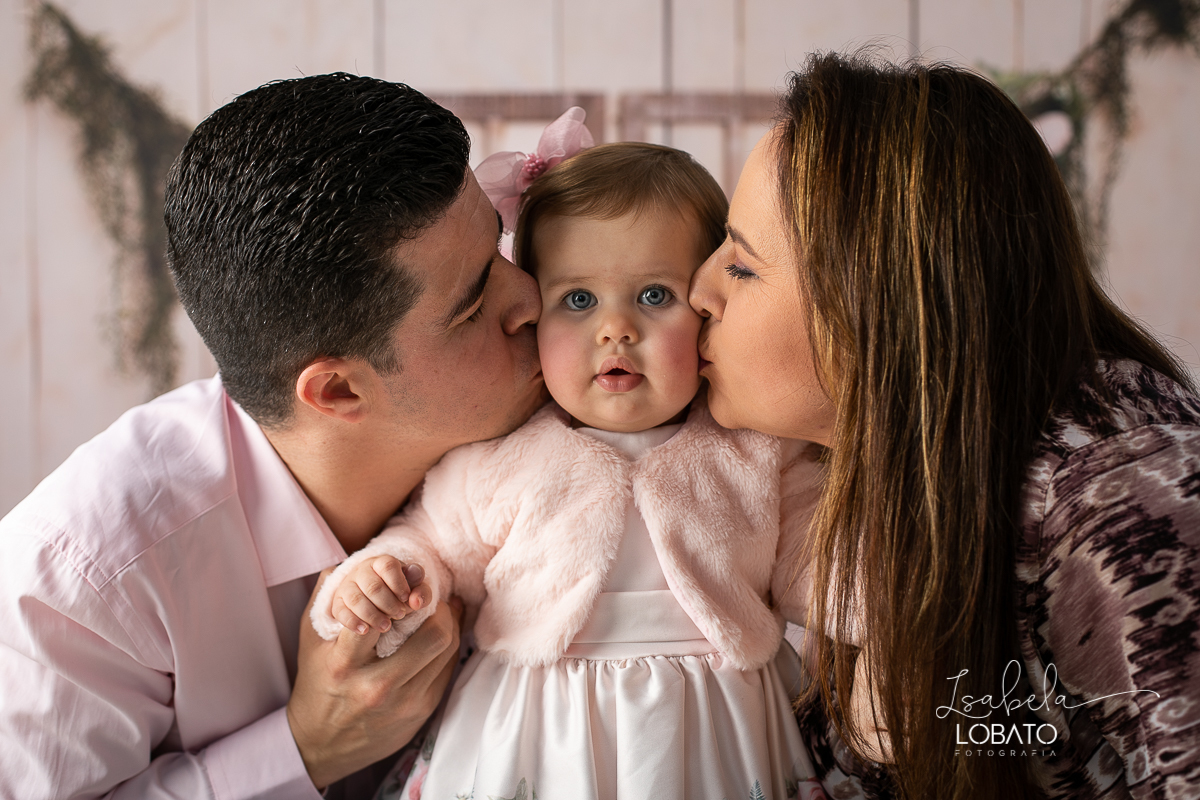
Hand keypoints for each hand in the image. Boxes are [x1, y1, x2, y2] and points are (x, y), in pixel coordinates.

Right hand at [287, 568, 461, 788]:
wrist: (321, 746)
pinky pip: (448, 668)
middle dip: (438, 607)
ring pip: (447, 649)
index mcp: (344, 664)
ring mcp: (404, 702)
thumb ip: (326, 598)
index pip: (380, 615)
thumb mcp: (311, 642)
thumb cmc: (316, 685)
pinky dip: (448, 646)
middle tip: (431, 594)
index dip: (404, 588)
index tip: (413, 574)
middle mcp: (377, 686)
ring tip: (440, 609)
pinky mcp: (421, 712)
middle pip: (433, 634)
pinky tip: (441, 632)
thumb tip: (344, 560)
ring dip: (449, 622)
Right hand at [331, 556, 431, 634]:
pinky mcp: (337, 603)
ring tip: (387, 627)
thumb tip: (416, 600)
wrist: (375, 602)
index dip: (399, 583)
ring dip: (373, 615)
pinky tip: (365, 630)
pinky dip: (353, 622)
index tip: (406, 598)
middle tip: (400, 615)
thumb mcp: (414, 591)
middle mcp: (361, 571)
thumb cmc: (398, 593)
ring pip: (356, 599)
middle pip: (373, 586)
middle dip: (389, 604)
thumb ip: (421, 592)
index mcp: (381, 562)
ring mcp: (347, 586)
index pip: (388, 566)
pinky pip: (340, 611)